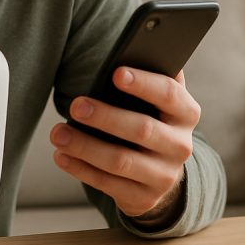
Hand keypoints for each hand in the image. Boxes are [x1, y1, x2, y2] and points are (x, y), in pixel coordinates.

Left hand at [49, 68, 198, 222]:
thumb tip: (135, 45)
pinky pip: (108, 184)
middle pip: (142, 129)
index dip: (143, 83)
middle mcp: (181, 146)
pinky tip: (61, 155)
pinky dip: (81, 169)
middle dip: (105, 116)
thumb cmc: (153, 120)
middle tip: (75, 105)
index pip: (169, 94)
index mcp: (186, 113)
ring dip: (85, 146)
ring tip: (58, 133)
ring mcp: (164, 176)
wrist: (162, 171)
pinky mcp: (143, 198)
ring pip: (121, 161)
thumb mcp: (160, 100)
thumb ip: (153, 74)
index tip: (115, 73)